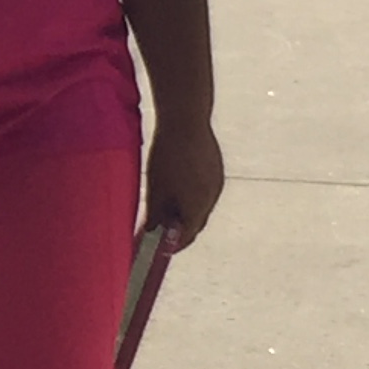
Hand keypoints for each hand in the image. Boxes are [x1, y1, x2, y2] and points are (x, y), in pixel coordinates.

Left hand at [143, 117, 224, 245]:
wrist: (186, 119)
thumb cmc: (167, 155)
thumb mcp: (156, 187)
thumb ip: (156, 214)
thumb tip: (152, 232)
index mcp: (197, 207)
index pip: (186, 236)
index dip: (173, 245)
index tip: (161, 249)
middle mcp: (212, 198)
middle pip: (196, 222)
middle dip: (180, 229)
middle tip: (162, 231)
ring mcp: (216, 182)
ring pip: (201, 205)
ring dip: (186, 211)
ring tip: (167, 207)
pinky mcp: (216, 168)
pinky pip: (205, 189)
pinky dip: (192, 195)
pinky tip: (177, 185)